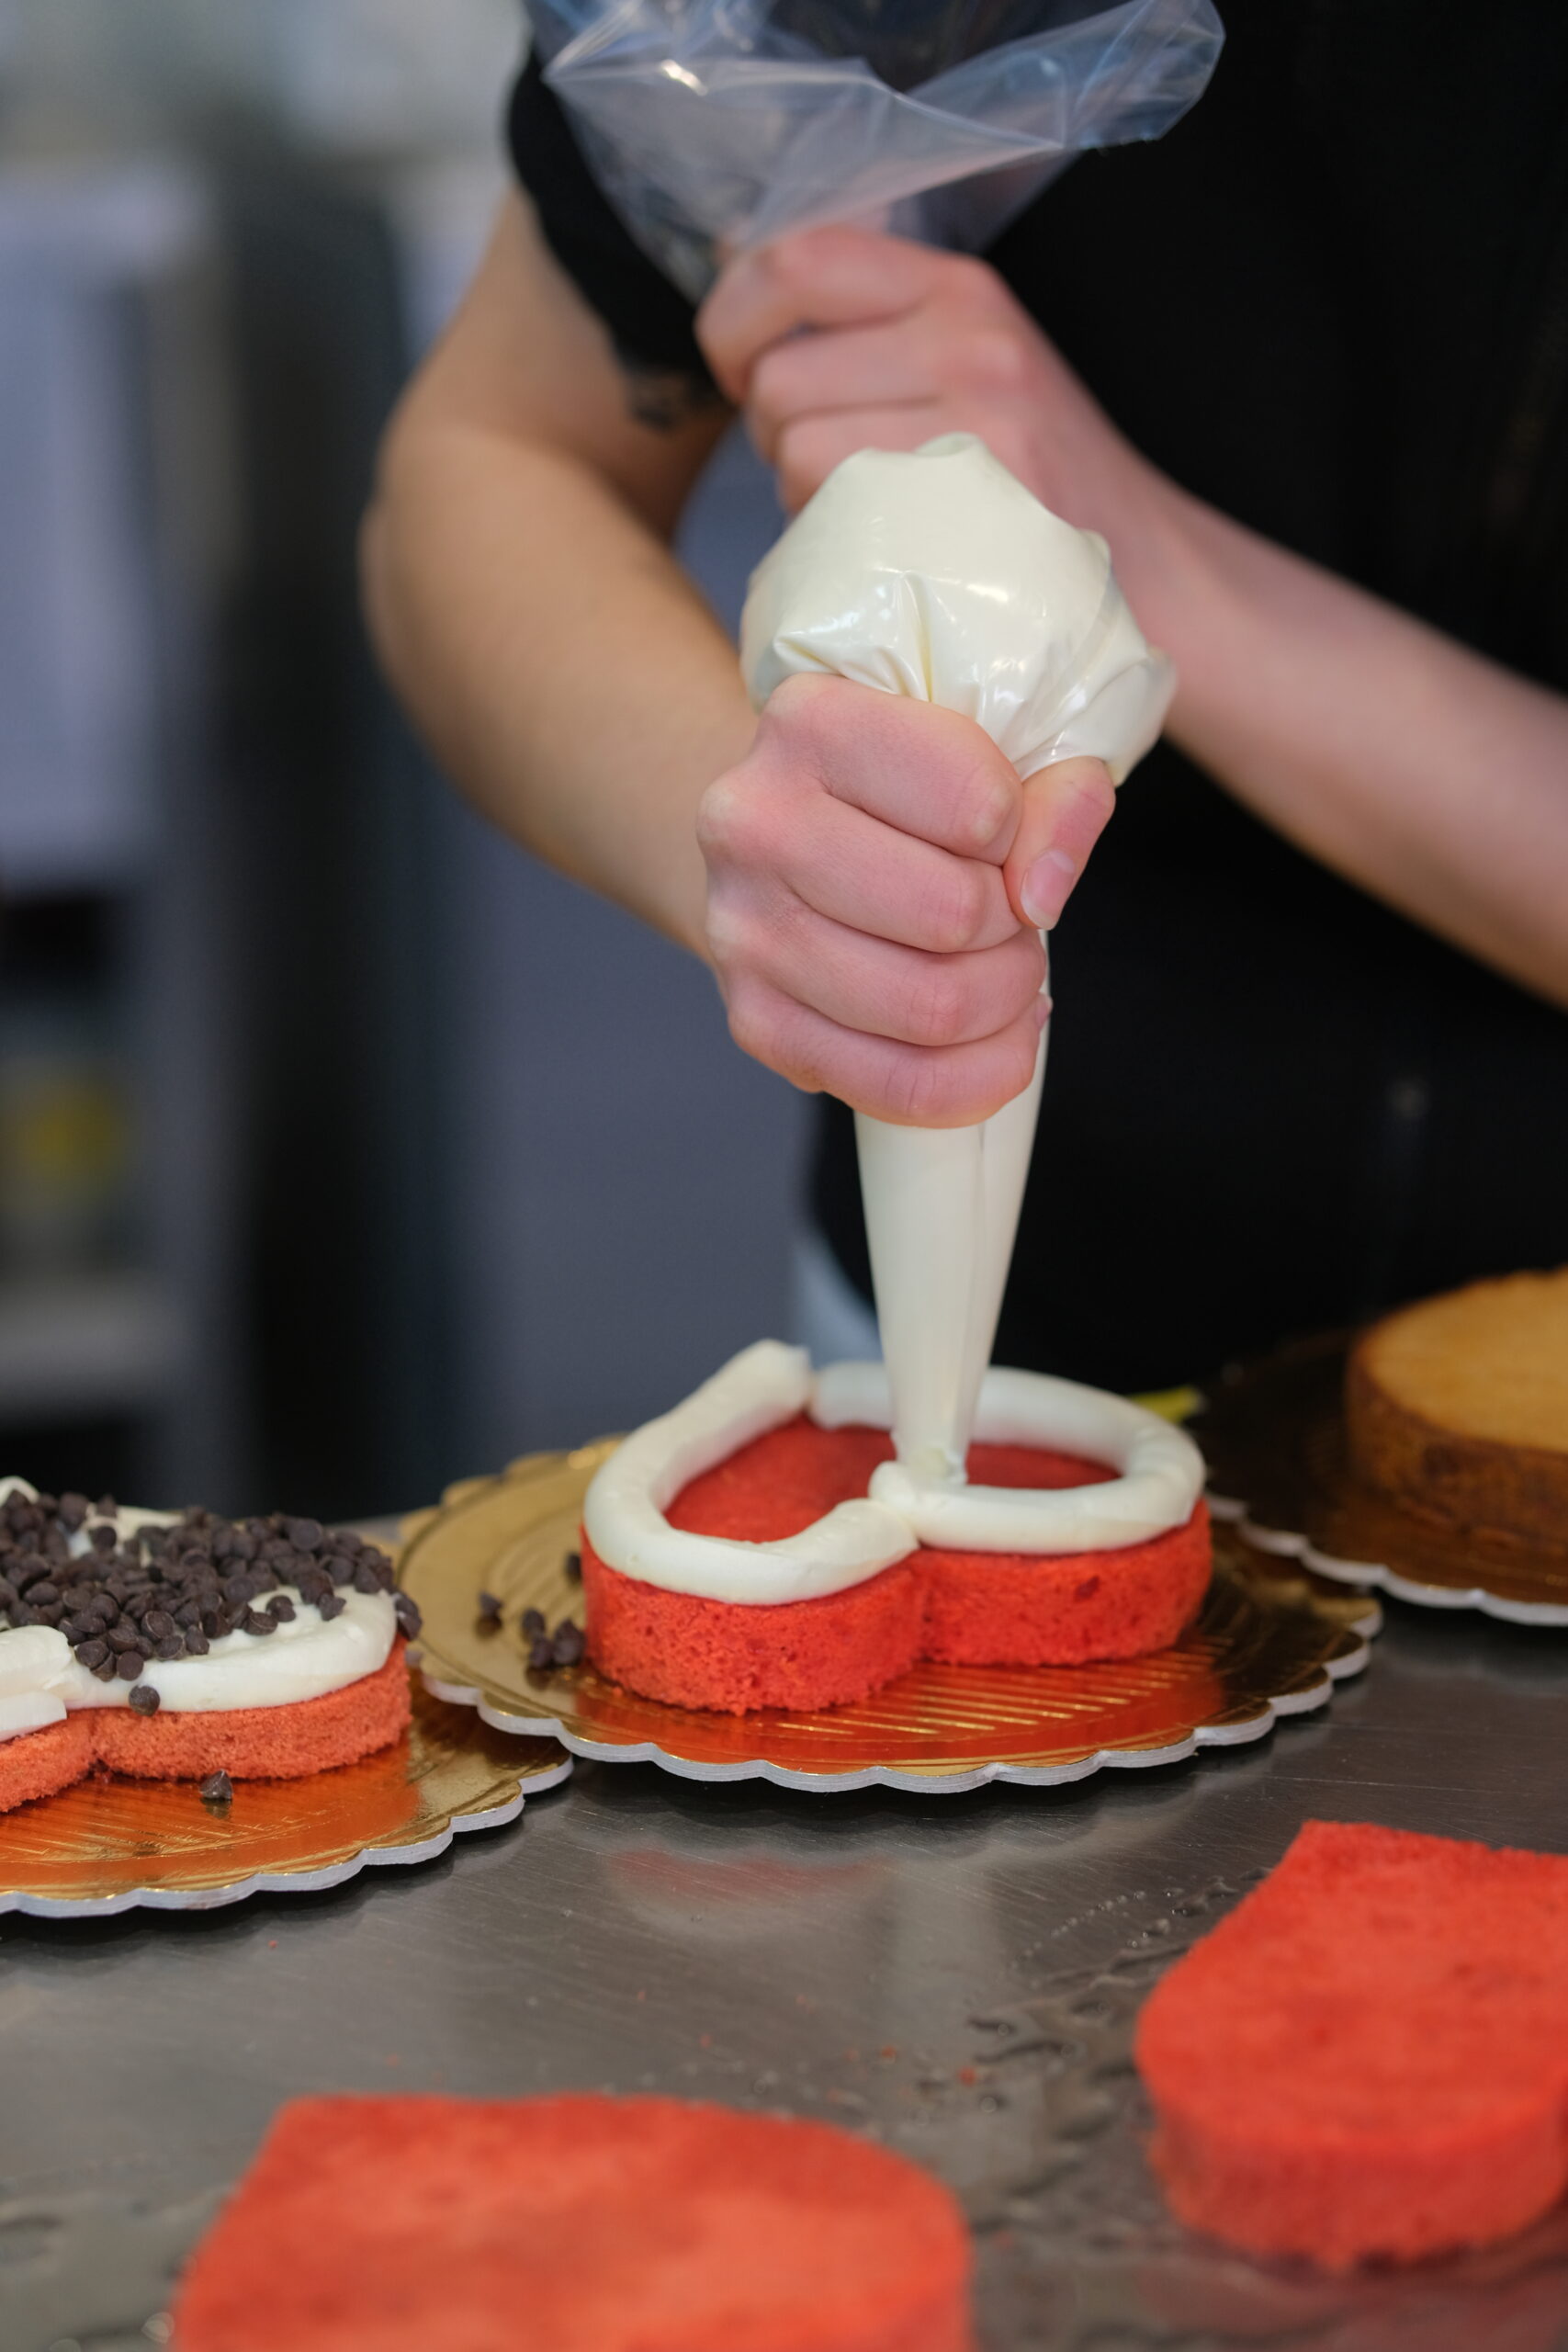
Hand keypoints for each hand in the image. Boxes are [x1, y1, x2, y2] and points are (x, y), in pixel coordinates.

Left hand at [697, 225, 1155, 534]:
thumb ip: (869, 323)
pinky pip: (833, 512)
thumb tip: (732, 274)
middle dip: (771, 434)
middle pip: (778, 374)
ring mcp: (975, 421)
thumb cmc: (1037, 482)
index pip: (797, 258)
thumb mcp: (970, 365)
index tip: (736, 369)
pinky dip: (831, 541)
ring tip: (863, 512)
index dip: (733, 317)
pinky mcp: (972, 504)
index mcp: (959, 289)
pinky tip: (879, 549)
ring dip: (801, 495)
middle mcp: (969, 338)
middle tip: (821, 468)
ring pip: (795, 447)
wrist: (1151, 573)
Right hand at [697, 674, 1113, 1124]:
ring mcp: (742, 933)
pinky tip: (994, 1038)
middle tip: (1010, 915)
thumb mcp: (993, 748)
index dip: (1022, 831)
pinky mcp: (755, 1022)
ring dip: (1003, 1000)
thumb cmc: (902, 788)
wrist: (781, 835)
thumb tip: (1043, 893)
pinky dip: (978, 1076)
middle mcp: (753, 825)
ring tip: (1000, 968)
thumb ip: (1057, 793)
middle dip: (1014, 928)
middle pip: (951, 918)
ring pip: (932, 1009)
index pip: (976, 805)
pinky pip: (901, 1087)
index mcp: (810, 723)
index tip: (1002, 831)